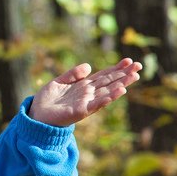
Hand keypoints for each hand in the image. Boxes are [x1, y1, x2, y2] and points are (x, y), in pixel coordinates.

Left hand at [28, 58, 142, 126]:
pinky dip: (108, 97)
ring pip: (107, 91)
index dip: (116, 68)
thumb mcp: (59, 82)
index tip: (129, 60)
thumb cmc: (47, 100)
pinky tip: (119, 91)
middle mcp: (88, 94)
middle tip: (139, 65)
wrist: (37, 115)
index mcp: (84, 86)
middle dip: (124, 74)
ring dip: (121, 84)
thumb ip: (73, 74)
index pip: (104, 75)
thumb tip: (89, 66)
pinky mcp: (81, 110)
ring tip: (134, 76)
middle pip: (109, 82)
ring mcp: (86, 102)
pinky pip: (97, 104)